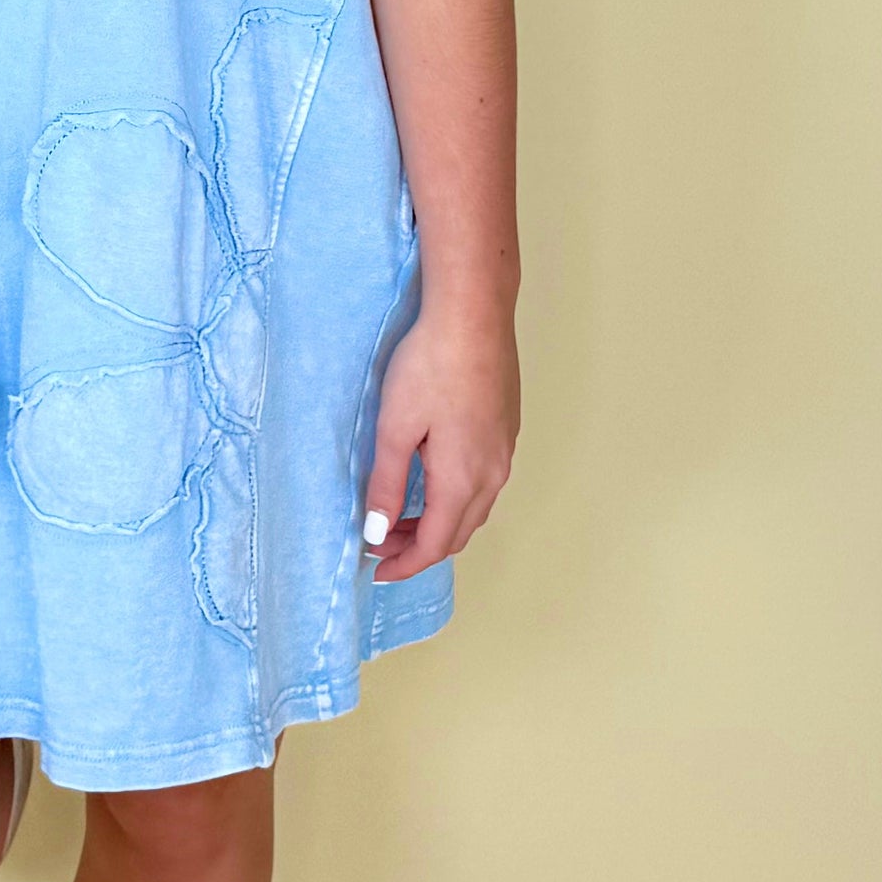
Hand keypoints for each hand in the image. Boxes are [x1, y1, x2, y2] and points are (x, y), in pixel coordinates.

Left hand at [362, 304, 519, 580]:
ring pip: (474, 509)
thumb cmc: (430, 365)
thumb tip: (376, 532)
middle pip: (458, 533)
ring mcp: (505, 451)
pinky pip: (484, 483)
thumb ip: (386, 484)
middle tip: (380, 541)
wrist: (474, 314)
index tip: (375, 568)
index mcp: (463, 480)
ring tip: (401, 516)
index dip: (404, 563)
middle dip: (419, 546)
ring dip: (439, 523)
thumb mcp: (395, 427)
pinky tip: (433, 479)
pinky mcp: (506, 428)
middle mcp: (493, 474)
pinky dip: (456, 498)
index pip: (434, 544)